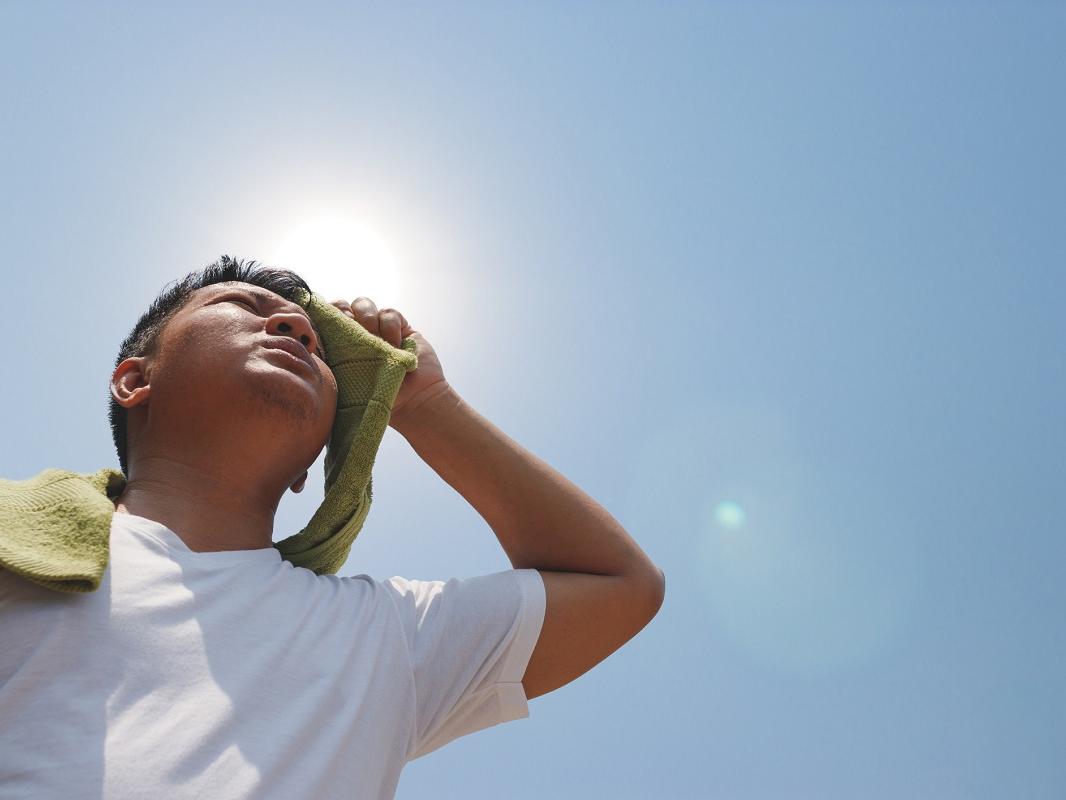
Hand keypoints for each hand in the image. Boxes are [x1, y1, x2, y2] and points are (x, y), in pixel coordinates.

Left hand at [330, 297, 449, 428]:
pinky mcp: (399, 327)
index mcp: (336, 347)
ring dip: (367, 318)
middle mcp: (355, 334)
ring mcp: (377, 329)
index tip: (325, 325)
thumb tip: (306, 344)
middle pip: (340, 305)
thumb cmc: (374, 401)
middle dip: (342, 311)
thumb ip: (326, 362)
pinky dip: (390, 326)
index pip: (321, 320)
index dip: (321, 315)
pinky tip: (395, 345)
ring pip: (362, 303)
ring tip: (375, 339)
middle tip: (350, 327)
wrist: (413, 404)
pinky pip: (388, 313)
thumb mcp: (342, 384)